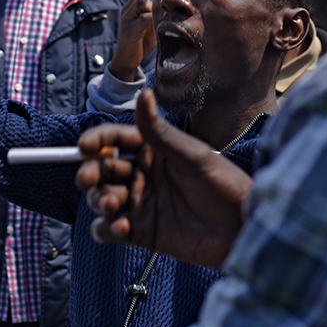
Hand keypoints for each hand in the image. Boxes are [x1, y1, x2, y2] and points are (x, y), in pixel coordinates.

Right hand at [75, 90, 252, 267]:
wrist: (242, 229)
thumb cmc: (226, 187)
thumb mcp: (193, 156)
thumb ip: (161, 132)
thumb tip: (144, 93)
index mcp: (154, 151)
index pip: (115, 140)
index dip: (97, 141)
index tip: (84, 146)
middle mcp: (143, 175)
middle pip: (103, 170)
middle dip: (91, 172)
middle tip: (89, 178)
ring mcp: (140, 204)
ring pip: (102, 199)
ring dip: (99, 200)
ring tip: (112, 205)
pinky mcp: (141, 233)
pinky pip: (110, 230)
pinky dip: (107, 229)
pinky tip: (121, 228)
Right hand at [108, 0, 158, 81]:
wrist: (128, 59)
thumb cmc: (142, 39)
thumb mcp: (151, 23)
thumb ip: (158, 12)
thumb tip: (174, 3)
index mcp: (134, 5)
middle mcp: (128, 8)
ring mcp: (127, 18)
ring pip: (140, 2)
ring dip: (152, 5)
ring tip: (159, 14)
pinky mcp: (129, 30)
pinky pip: (141, 19)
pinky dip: (150, 19)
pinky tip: (155, 23)